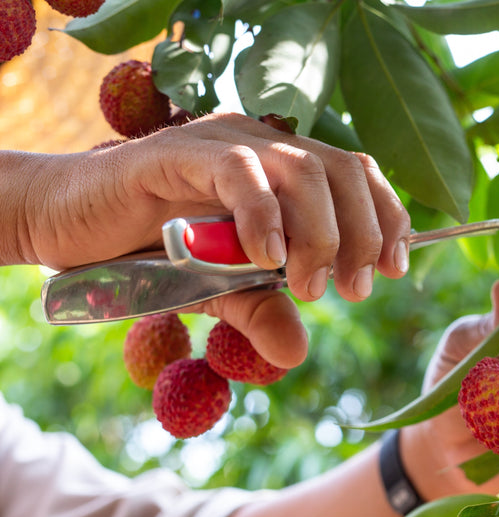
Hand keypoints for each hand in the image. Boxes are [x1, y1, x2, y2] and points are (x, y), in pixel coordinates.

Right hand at [22, 113, 410, 367]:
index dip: (387, 216)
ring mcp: (220, 144)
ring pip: (301, 168)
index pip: (355, 174)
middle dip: (363, 233)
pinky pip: (237, 171)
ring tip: (310, 285)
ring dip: (321, 232)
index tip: (394, 270)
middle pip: (341, 170)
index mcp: (281, 169)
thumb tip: (296, 353)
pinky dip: (263, 215)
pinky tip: (266, 258)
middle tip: (355, 289)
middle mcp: (259, 146)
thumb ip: (258, 312)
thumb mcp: (215, 294)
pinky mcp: (176, 154)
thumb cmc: (147, 253)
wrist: (66, 225)